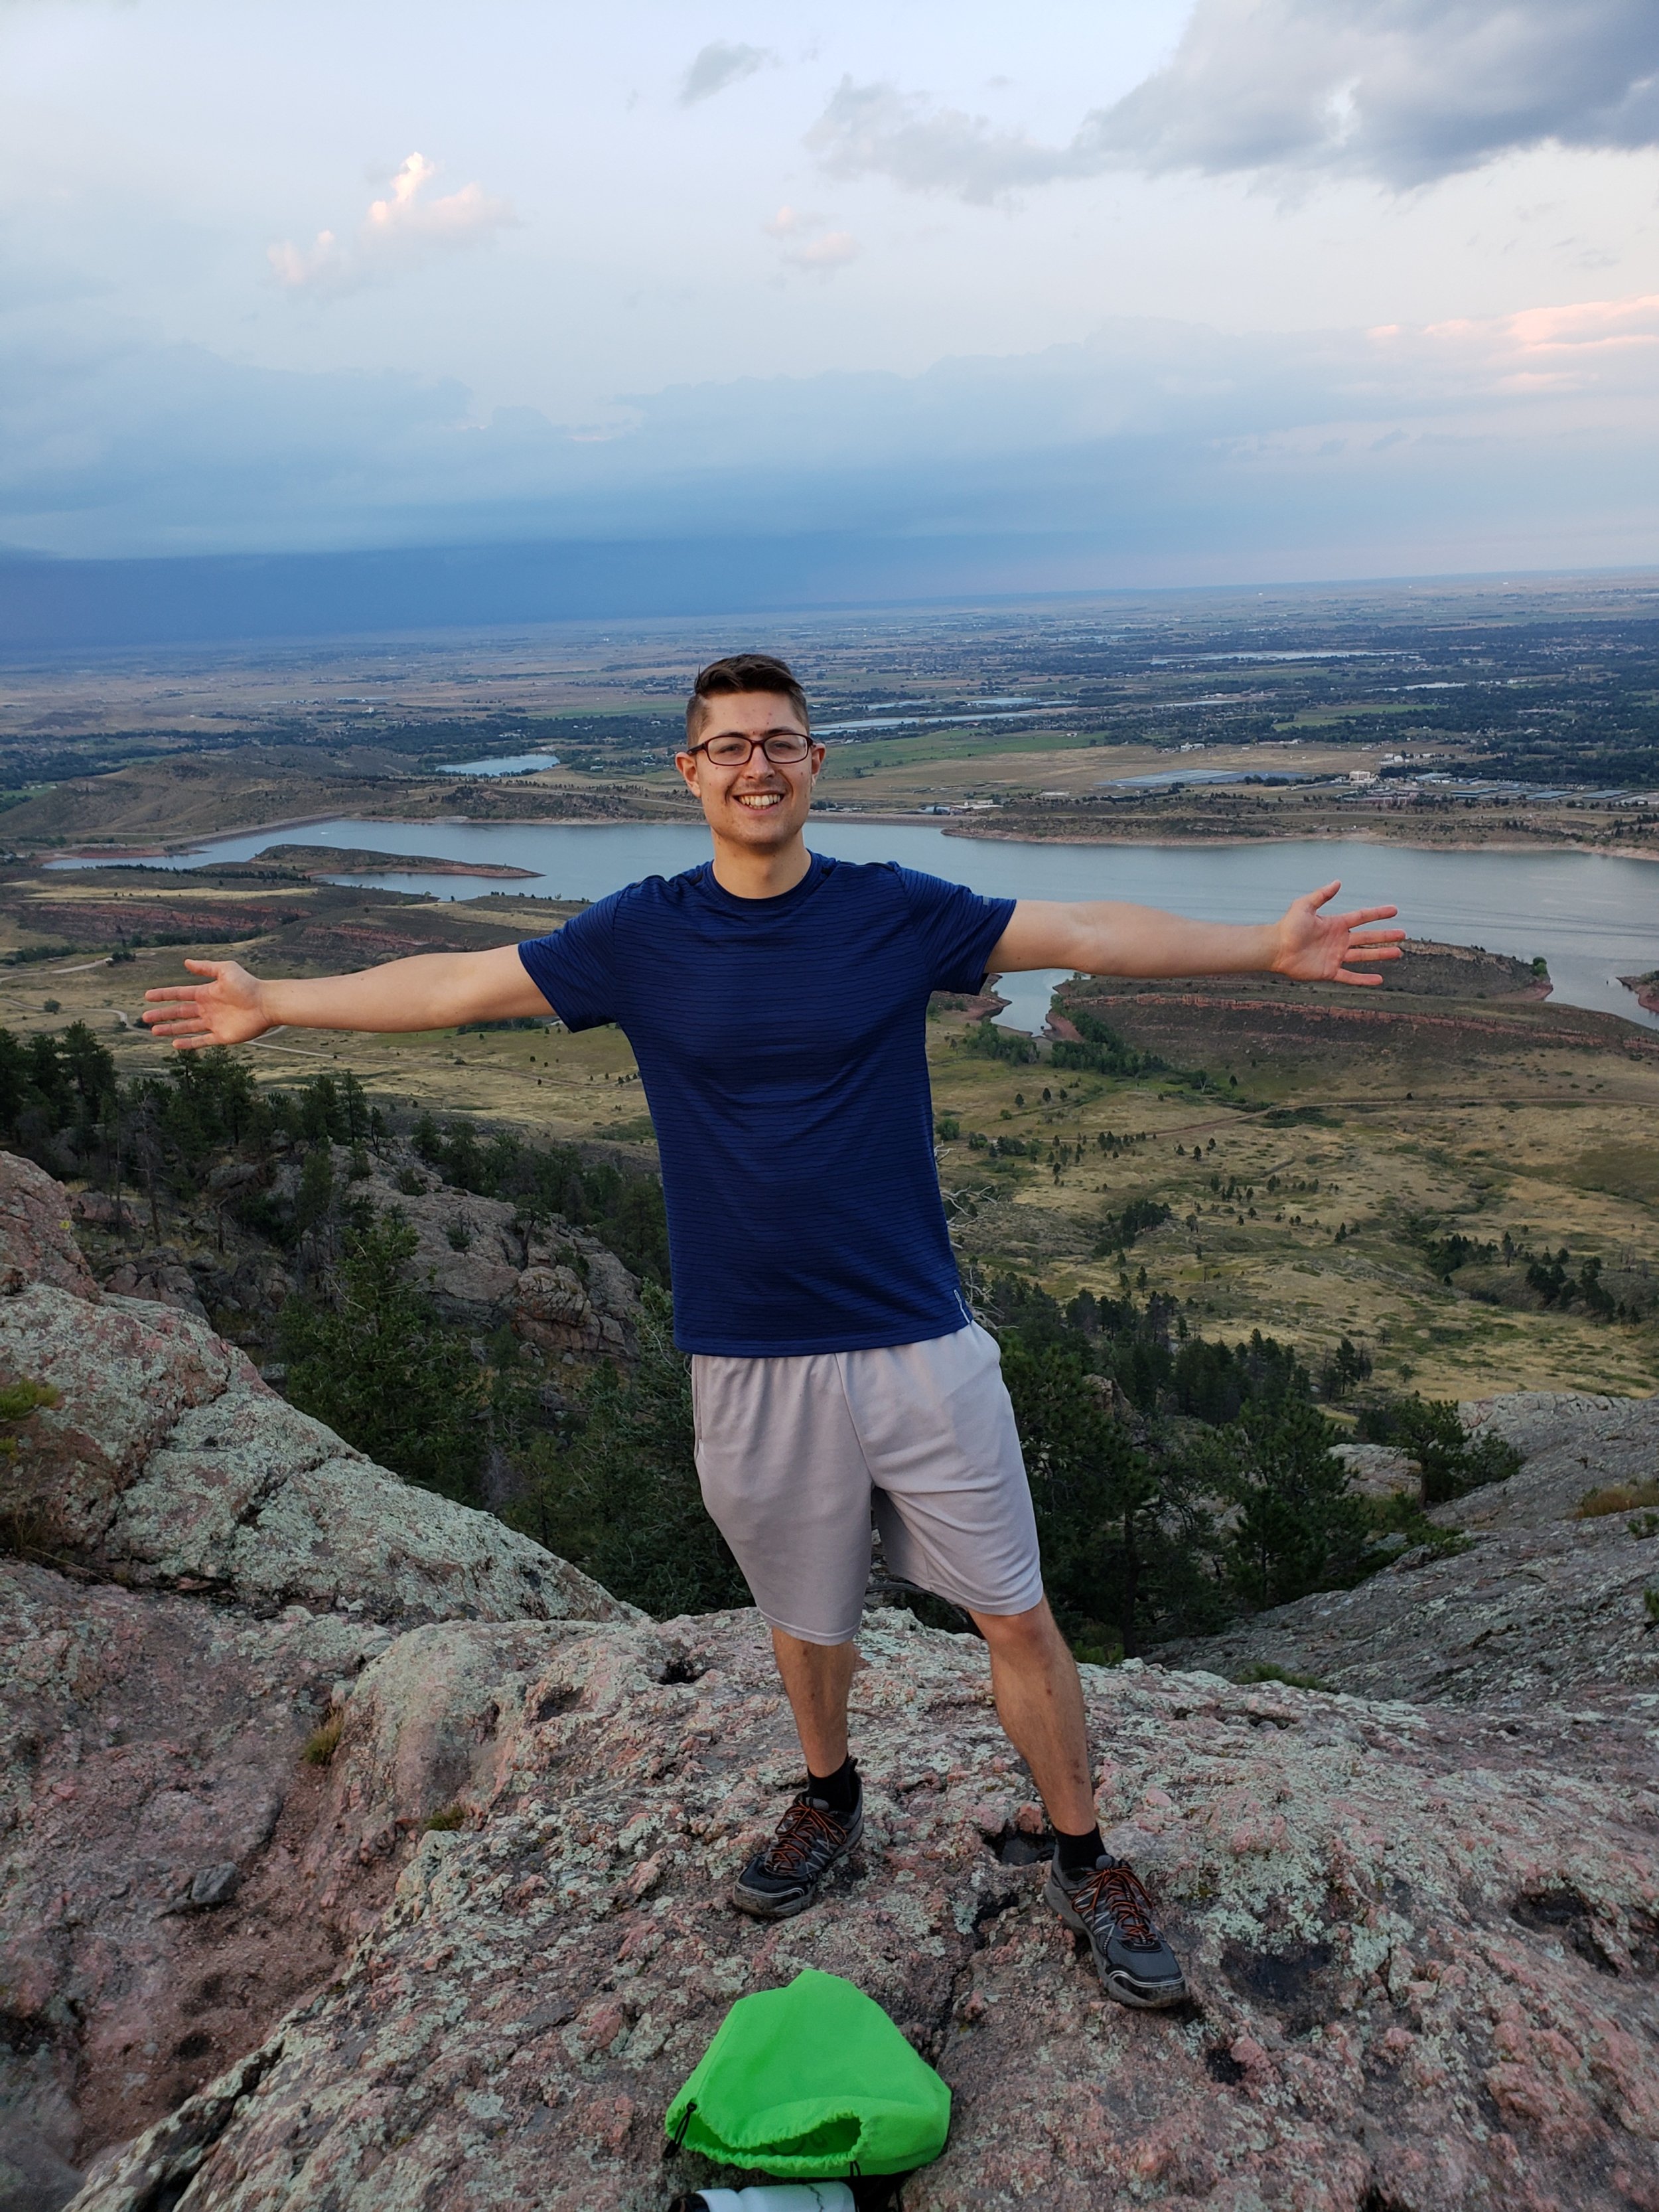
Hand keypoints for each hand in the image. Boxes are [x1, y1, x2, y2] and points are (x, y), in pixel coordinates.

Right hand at [141, 960, 272, 1049]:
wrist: (266, 1003)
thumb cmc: (248, 985)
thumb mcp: (225, 970)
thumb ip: (206, 968)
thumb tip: (186, 962)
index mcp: (206, 993)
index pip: (179, 994)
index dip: (163, 995)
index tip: (147, 996)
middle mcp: (208, 1008)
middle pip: (179, 1012)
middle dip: (162, 1015)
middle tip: (145, 1018)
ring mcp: (214, 1023)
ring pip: (187, 1027)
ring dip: (170, 1029)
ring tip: (154, 1031)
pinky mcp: (222, 1036)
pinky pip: (202, 1041)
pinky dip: (189, 1043)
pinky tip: (175, 1044)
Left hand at [1271, 882, 1405, 986]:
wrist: (1276, 949)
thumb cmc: (1288, 927)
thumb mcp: (1305, 906)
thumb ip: (1322, 895)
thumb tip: (1337, 882)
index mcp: (1335, 924)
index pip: (1361, 917)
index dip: (1378, 914)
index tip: (1394, 910)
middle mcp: (1338, 940)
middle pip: (1367, 938)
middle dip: (1385, 936)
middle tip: (1402, 934)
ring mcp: (1335, 956)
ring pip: (1363, 956)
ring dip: (1381, 955)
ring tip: (1397, 953)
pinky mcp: (1329, 971)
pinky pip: (1350, 976)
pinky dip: (1364, 979)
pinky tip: (1379, 980)